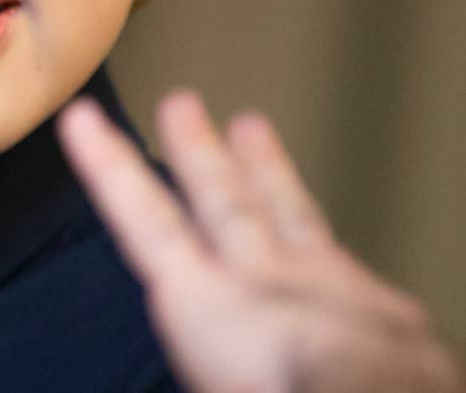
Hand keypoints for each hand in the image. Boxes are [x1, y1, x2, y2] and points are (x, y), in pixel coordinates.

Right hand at [59, 91, 465, 392]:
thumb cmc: (277, 388)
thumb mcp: (210, 376)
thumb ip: (197, 341)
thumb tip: (191, 338)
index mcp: (203, 303)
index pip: (145, 222)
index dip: (109, 167)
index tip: (83, 117)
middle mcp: (259, 279)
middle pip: (222, 202)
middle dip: (196, 151)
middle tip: (181, 101)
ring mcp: (324, 283)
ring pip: (288, 215)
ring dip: (266, 170)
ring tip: (252, 125)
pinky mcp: (381, 305)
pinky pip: (352, 268)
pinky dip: (338, 254)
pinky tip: (341, 250)